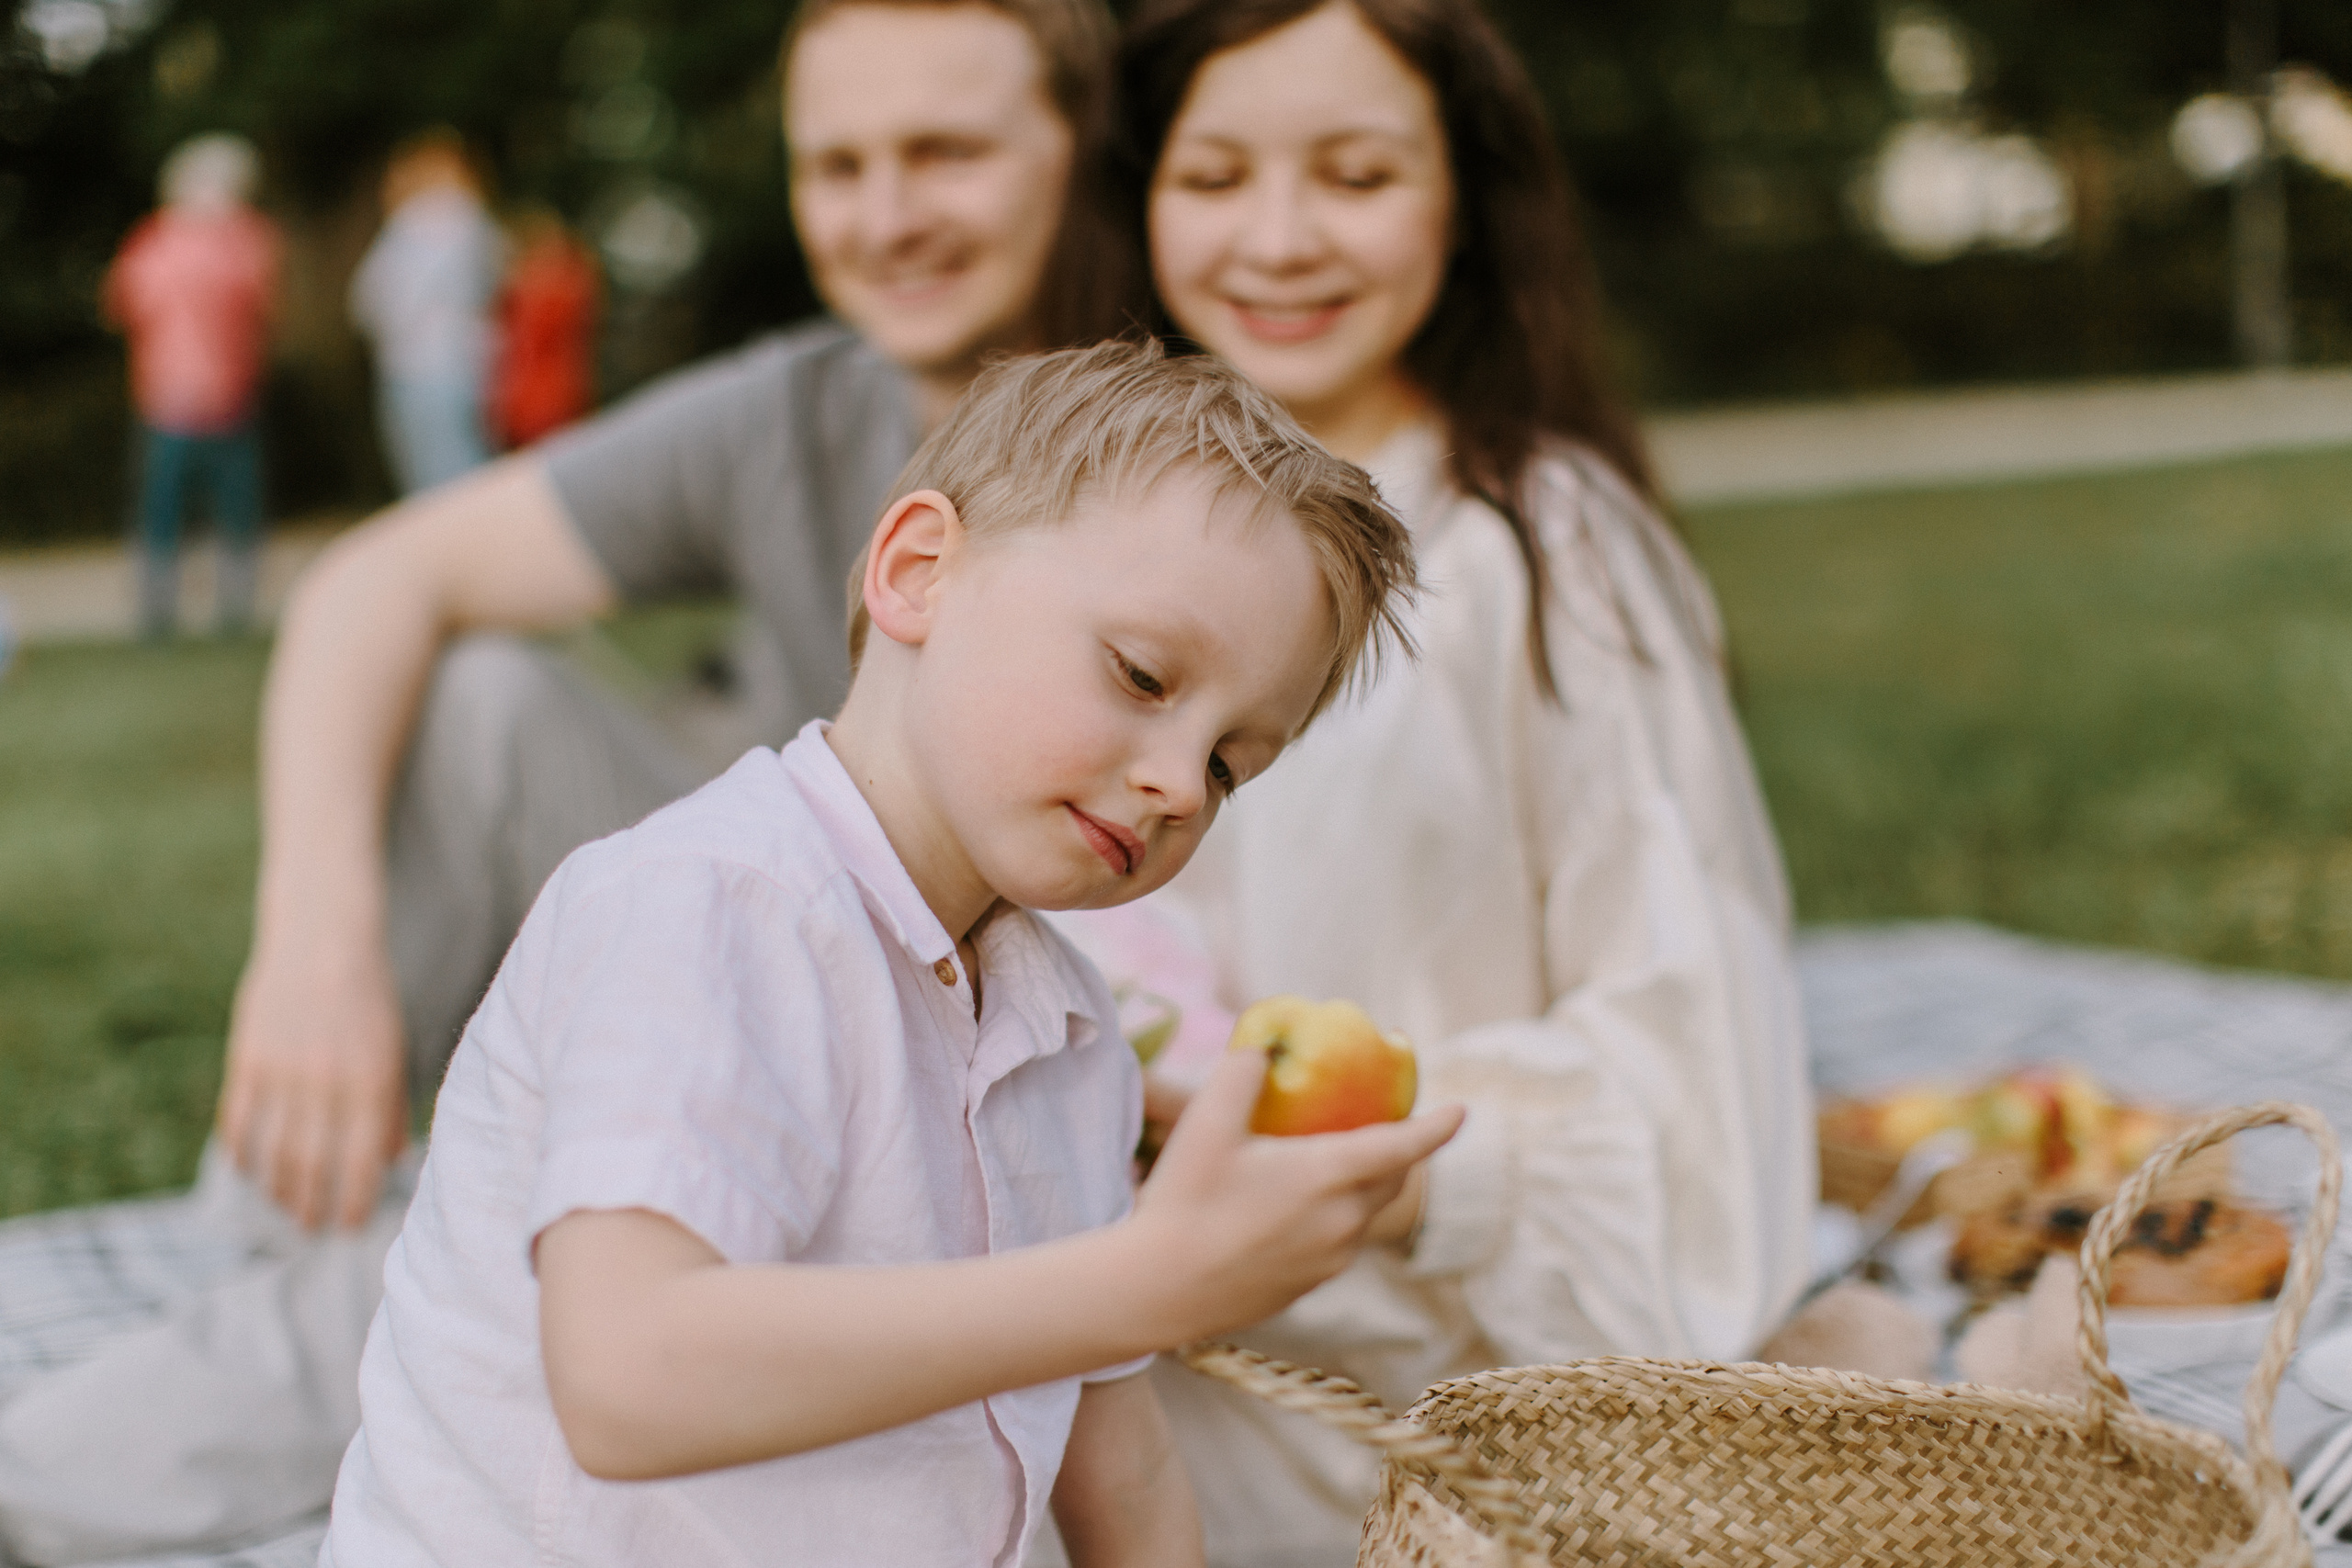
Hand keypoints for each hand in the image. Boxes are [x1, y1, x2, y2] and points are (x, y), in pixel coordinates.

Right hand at [218, 930, 410, 1228]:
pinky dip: (240, 1152)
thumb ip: (390, 1107)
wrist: (322, 941)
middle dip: (311, 1205)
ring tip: (284, 1208)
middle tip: (312, 1228)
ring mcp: (281, 1071)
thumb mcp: (393, 1050)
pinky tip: (247, 1170)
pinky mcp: (247, 1058)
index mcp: (369, 1081)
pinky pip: (238, 1120)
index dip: (354, 1201)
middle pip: (310, 1164)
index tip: (350, 1227)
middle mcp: (324, 1082)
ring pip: (271, 1151)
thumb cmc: (369, 1000)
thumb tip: (392, 1161)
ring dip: (276, 1188)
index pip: (360, 1161)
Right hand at [1127, 1046, 1463, 1339]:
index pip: (1403, 1147)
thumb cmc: (1183, 1202)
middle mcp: (1341, 1222)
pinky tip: (1287, 1208)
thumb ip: (1241, 1072)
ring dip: (1358, 1186)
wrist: (1158, 1291)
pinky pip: (1337, 1241)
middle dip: (1396, 1152)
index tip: (1462, 1110)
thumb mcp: (1206, 1123)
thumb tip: (1265, 1047)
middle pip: (1390, 1181)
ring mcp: (1328, 1260)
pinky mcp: (1309, 1286)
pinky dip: (1332, 1216)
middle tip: (1380, 1124)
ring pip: (1361, 1213)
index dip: (1436, 1127)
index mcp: (1327, 1177)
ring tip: (1322, 1163)